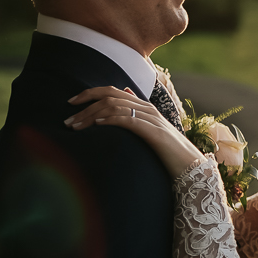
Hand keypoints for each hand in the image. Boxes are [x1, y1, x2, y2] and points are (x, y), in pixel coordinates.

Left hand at [65, 86, 207, 175]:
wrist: (190, 166)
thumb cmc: (167, 153)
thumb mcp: (149, 133)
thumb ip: (136, 118)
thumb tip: (122, 101)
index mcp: (144, 106)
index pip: (112, 90)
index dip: (89, 93)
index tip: (71, 103)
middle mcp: (147, 108)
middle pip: (110, 96)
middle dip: (85, 105)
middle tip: (67, 120)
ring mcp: (151, 119)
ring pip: (115, 107)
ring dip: (91, 115)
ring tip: (75, 126)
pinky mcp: (154, 132)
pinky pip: (129, 120)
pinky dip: (110, 119)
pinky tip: (96, 125)